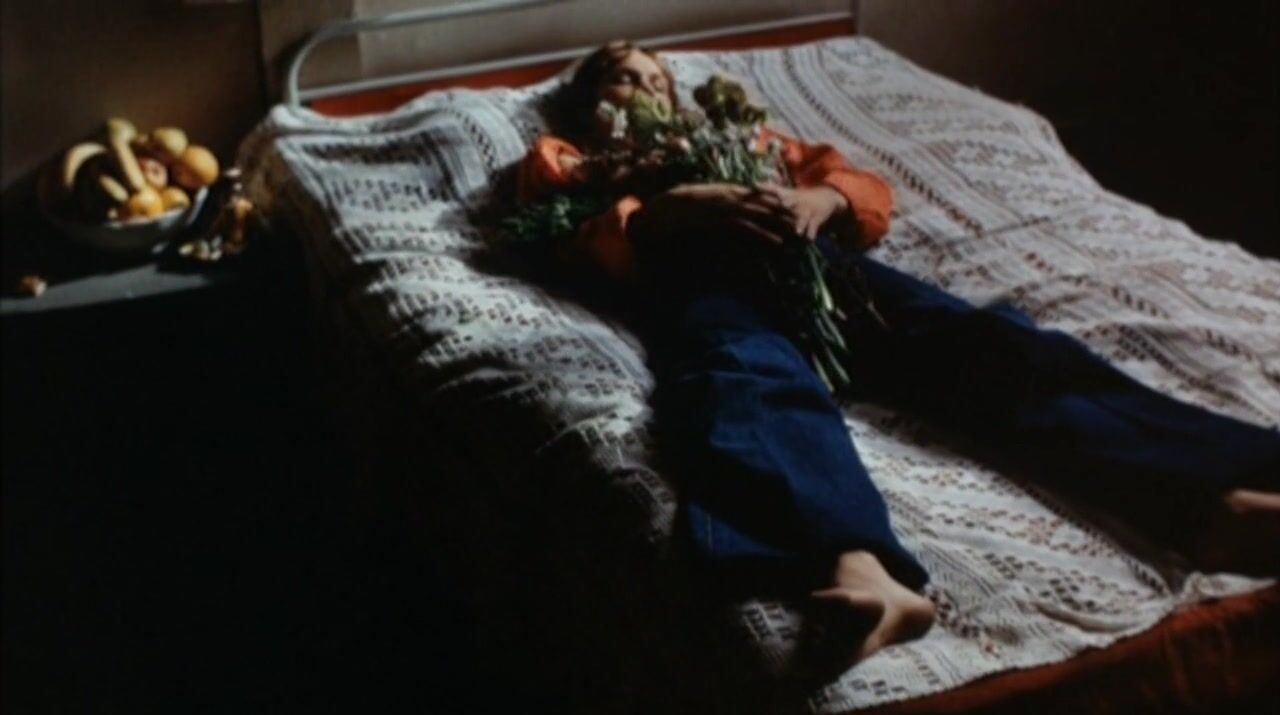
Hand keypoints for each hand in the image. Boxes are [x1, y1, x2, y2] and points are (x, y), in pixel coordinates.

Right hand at [631, 182, 796, 245]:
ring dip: (779, 223)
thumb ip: (720, 200)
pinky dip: (764, 234)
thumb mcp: (707, 199)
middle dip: (782, 210)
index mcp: (730, 191)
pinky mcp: (725, 222)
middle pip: (764, 203)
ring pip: (760, 215)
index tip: (790, 205)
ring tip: (795, 231)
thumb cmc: (687, 204)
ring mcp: (730, 209)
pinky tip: (776, 242)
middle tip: (801, 217)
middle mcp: (733, 197)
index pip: (758, 194)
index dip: (775, 200)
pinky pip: (748, 229)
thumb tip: (730, 205)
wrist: (671, 206)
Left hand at [747, 183, 850, 241]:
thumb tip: (752, 184)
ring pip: (802, 217)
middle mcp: (796, 201)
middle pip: (788, 203)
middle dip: (784, 205)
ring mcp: (807, 210)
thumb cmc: (799, 198)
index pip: (773, 190)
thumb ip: (769, 189)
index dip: (764, 188)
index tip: (754, 186)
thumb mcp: (785, 192)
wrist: (826, 197)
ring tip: (797, 232)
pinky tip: (809, 239)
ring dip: (799, 224)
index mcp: (787, 195)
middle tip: (780, 206)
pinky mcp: (816, 218)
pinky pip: (814, 226)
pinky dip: (811, 232)